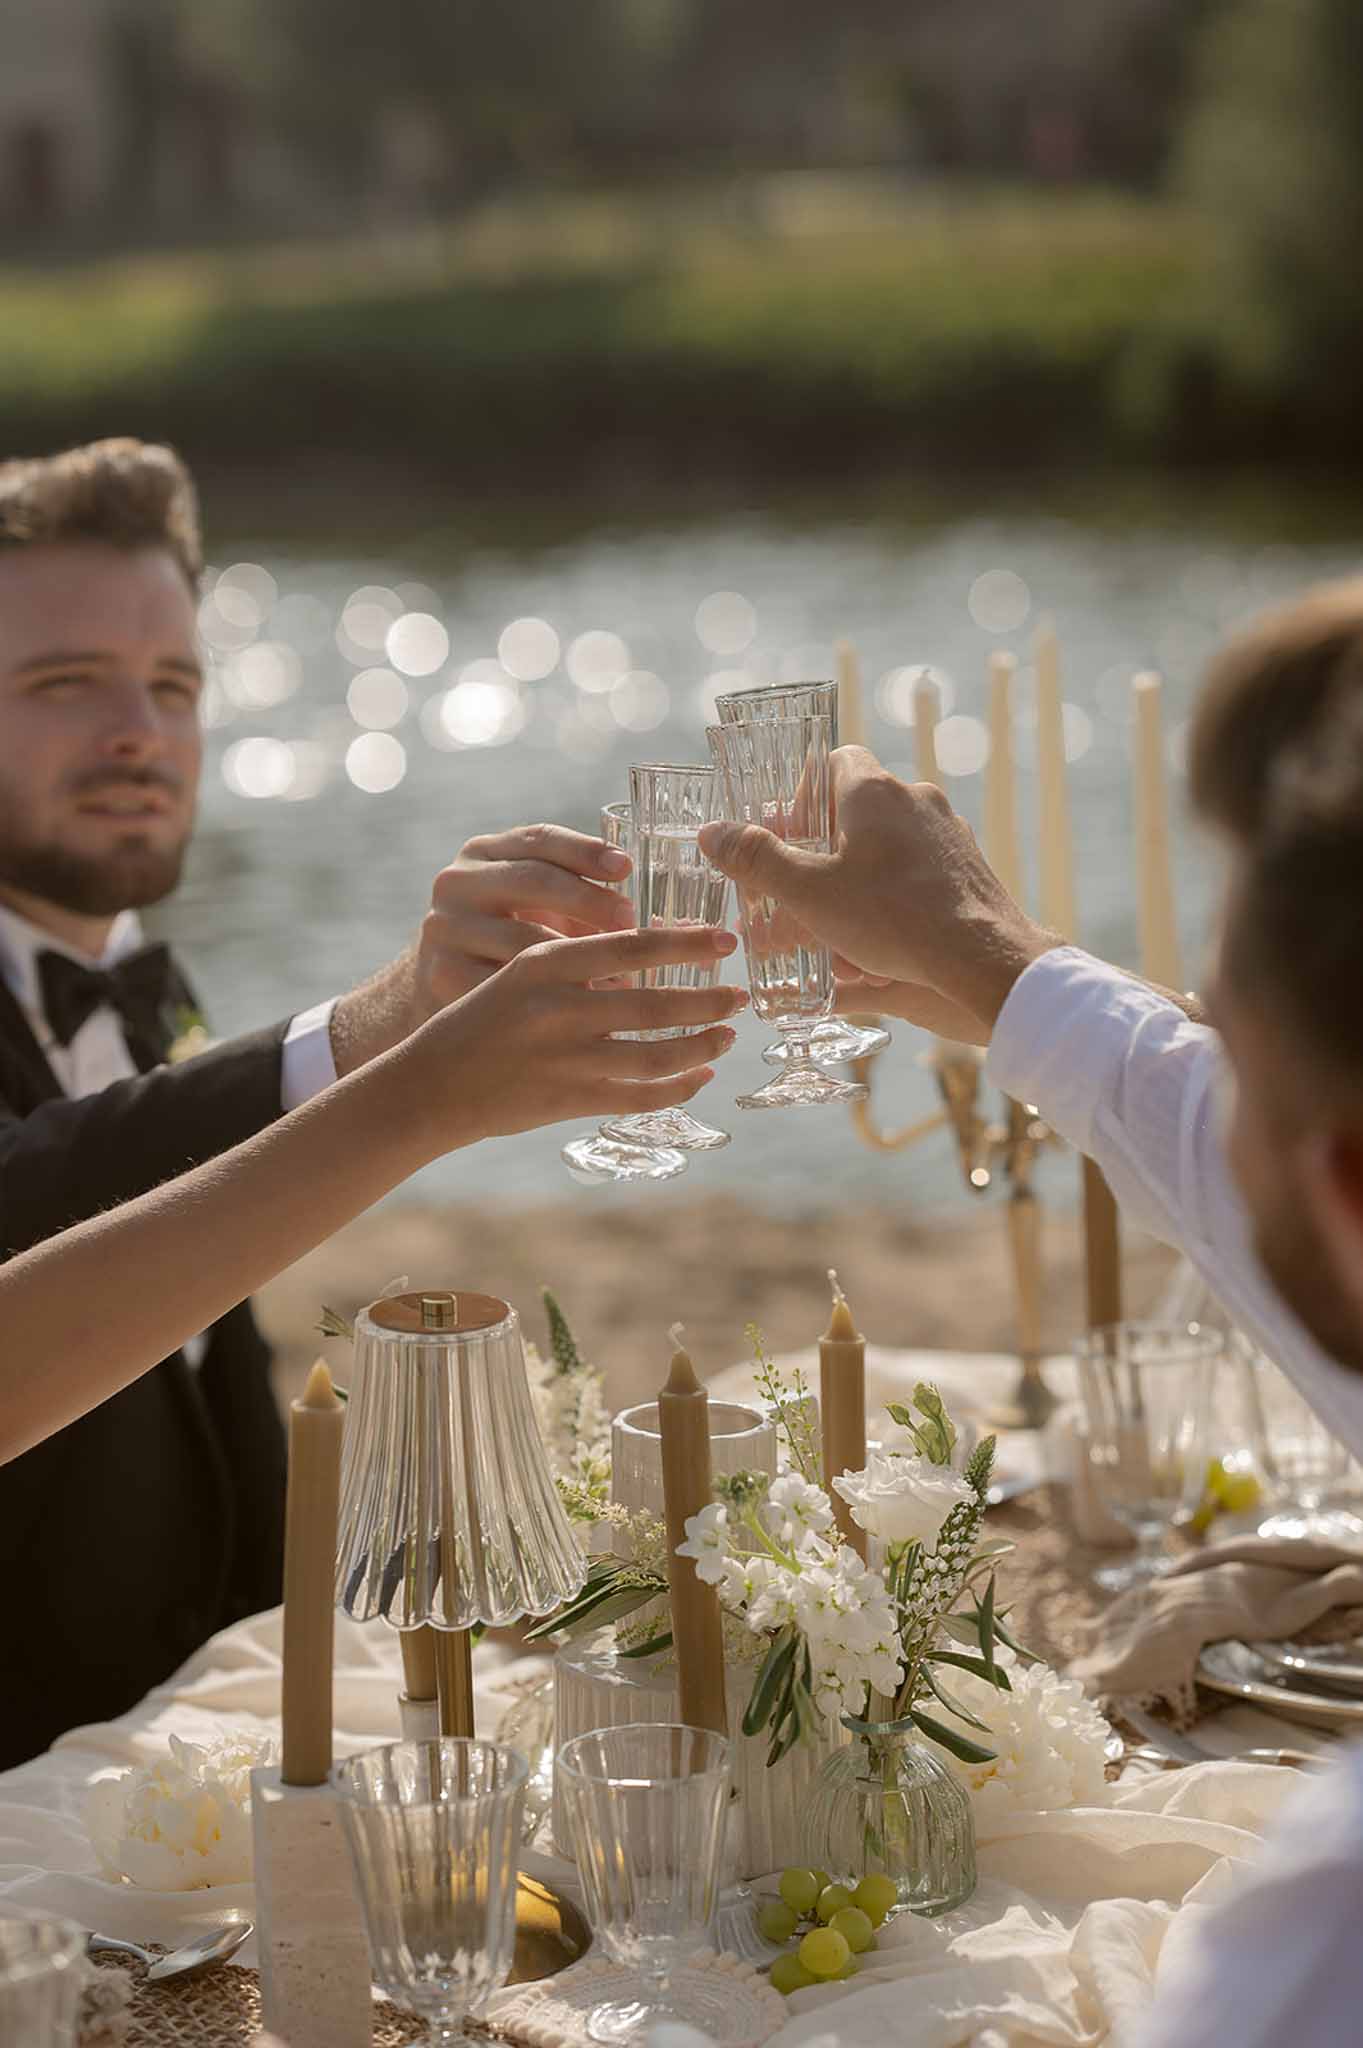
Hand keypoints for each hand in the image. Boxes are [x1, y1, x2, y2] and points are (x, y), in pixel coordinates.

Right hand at [329, 822, 636, 1077]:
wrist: (437, 987)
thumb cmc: (507, 937)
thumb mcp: (530, 903)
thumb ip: (579, 894)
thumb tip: (672, 925)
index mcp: (483, 853)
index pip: (539, 839)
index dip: (586, 851)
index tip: (627, 867)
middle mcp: (457, 883)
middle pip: (533, 881)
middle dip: (590, 901)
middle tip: (633, 925)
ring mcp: (445, 929)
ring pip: (524, 941)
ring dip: (580, 960)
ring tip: (626, 978)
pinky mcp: (442, 975)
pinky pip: (509, 987)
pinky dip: (552, 999)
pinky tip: (589, 1012)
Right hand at [411, 925, 748, 1142]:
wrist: (432, 1083)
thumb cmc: (482, 1019)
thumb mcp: (521, 972)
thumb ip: (577, 960)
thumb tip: (649, 950)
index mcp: (545, 963)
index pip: (631, 945)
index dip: (686, 942)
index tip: (725, 938)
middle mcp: (558, 1008)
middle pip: (655, 1001)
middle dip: (708, 1000)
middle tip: (739, 995)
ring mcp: (566, 1059)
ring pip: (655, 1053)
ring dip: (701, 1045)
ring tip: (727, 1035)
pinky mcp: (569, 1100)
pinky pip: (639, 1097)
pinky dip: (677, 1088)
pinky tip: (699, 1077)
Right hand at [698, 748, 1057, 1042]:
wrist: (985, 959)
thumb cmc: (893, 919)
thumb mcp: (810, 893)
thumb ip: (758, 861)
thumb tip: (713, 834)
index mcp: (875, 791)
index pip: (833, 761)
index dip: (802, 796)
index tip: (787, 838)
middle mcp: (917, 801)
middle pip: (856, 811)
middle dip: (823, 852)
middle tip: (799, 892)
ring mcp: (950, 835)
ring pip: (888, 848)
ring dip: (856, 881)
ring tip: (833, 930)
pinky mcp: (970, 870)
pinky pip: (919, 876)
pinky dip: (893, 901)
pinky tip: (879, 945)